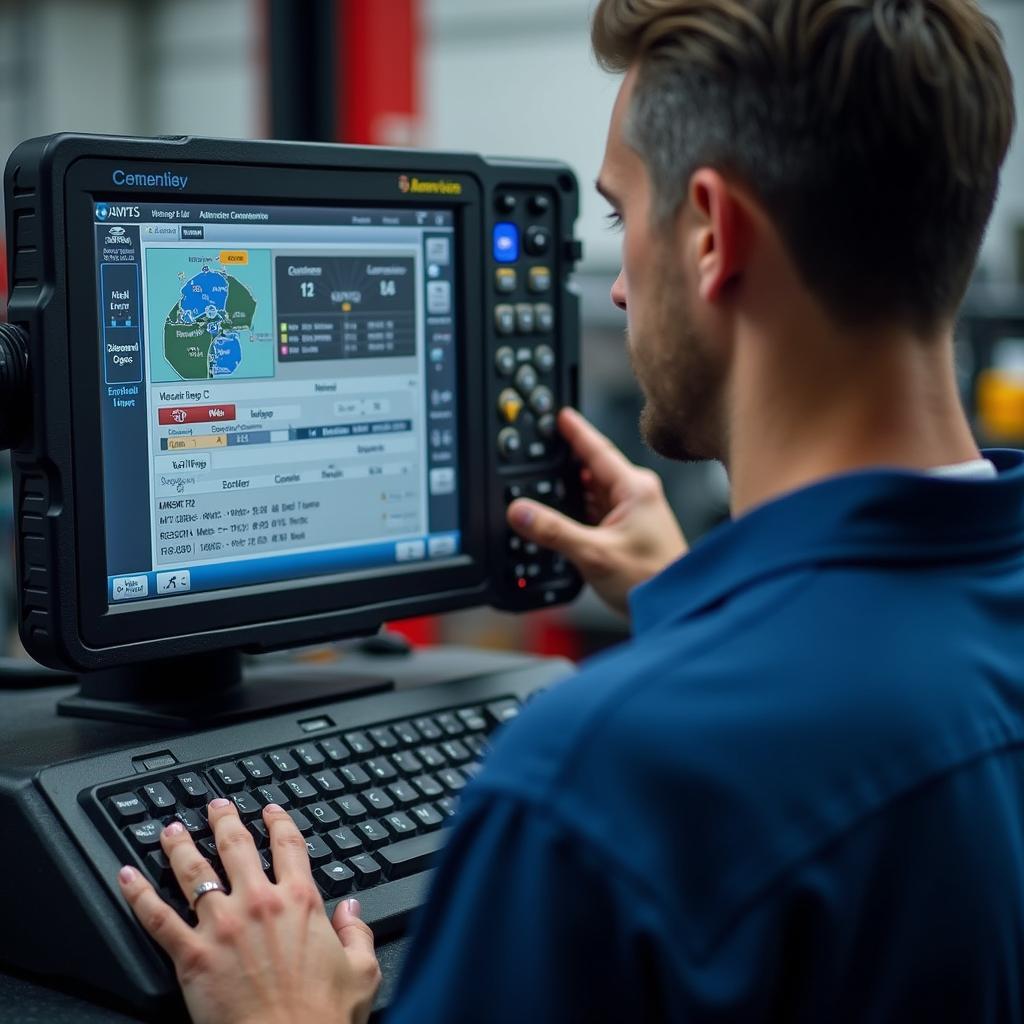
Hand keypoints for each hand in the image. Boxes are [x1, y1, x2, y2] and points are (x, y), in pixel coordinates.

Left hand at [118, 799, 380, 1023]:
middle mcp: (259, 903)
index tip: (270, 811)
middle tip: (215, 806)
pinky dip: (138, 894)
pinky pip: (157, 917)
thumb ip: (358, 933)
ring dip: (180, 845)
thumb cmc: (323, 1017)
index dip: (279, 823)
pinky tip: (127, 877)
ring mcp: (221, 927)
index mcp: (300, 901)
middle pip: (236, 847)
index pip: (289, 846)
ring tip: (171, 829)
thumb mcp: (362, 970)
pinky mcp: (192, 956)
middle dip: (224, 821)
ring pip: (194, 872)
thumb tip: (351, 910)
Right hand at [508, 407, 686, 615]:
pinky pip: (596, 512)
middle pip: (592, 471)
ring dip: (571, 493)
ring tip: (545, 489)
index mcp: (634, 489)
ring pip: (593, 494)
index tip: (560, 414)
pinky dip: (578, 513)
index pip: (597, 450)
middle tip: (541, 454)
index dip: (576, 431)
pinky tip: (563, 521)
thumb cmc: (651, 579)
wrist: (674, 605)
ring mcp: (633, 514)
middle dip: (566, 465)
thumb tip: (520, 511)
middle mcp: (636, 495)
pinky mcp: (628, 532)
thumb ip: (554, 531)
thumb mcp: (594, 553)